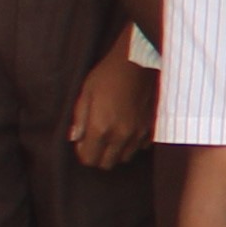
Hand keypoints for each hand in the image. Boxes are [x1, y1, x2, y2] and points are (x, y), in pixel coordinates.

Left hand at [66, 41, 156, 172]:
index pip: (89, 159)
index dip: (83, 153)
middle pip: (107, 163)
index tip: (82, 142)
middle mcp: (120, 136)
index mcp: (100, 128)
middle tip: (95, 140)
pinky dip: (133, 144)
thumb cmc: (108, 75)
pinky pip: (140, 147)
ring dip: (116, 151)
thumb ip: (80, 119)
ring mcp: (138, 134)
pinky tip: (128, 129)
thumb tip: (75, 138)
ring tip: (112, 135)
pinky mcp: (150, 128)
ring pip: (124, 158)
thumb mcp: (86, 93)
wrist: (138, 63)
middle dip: (98, 156)